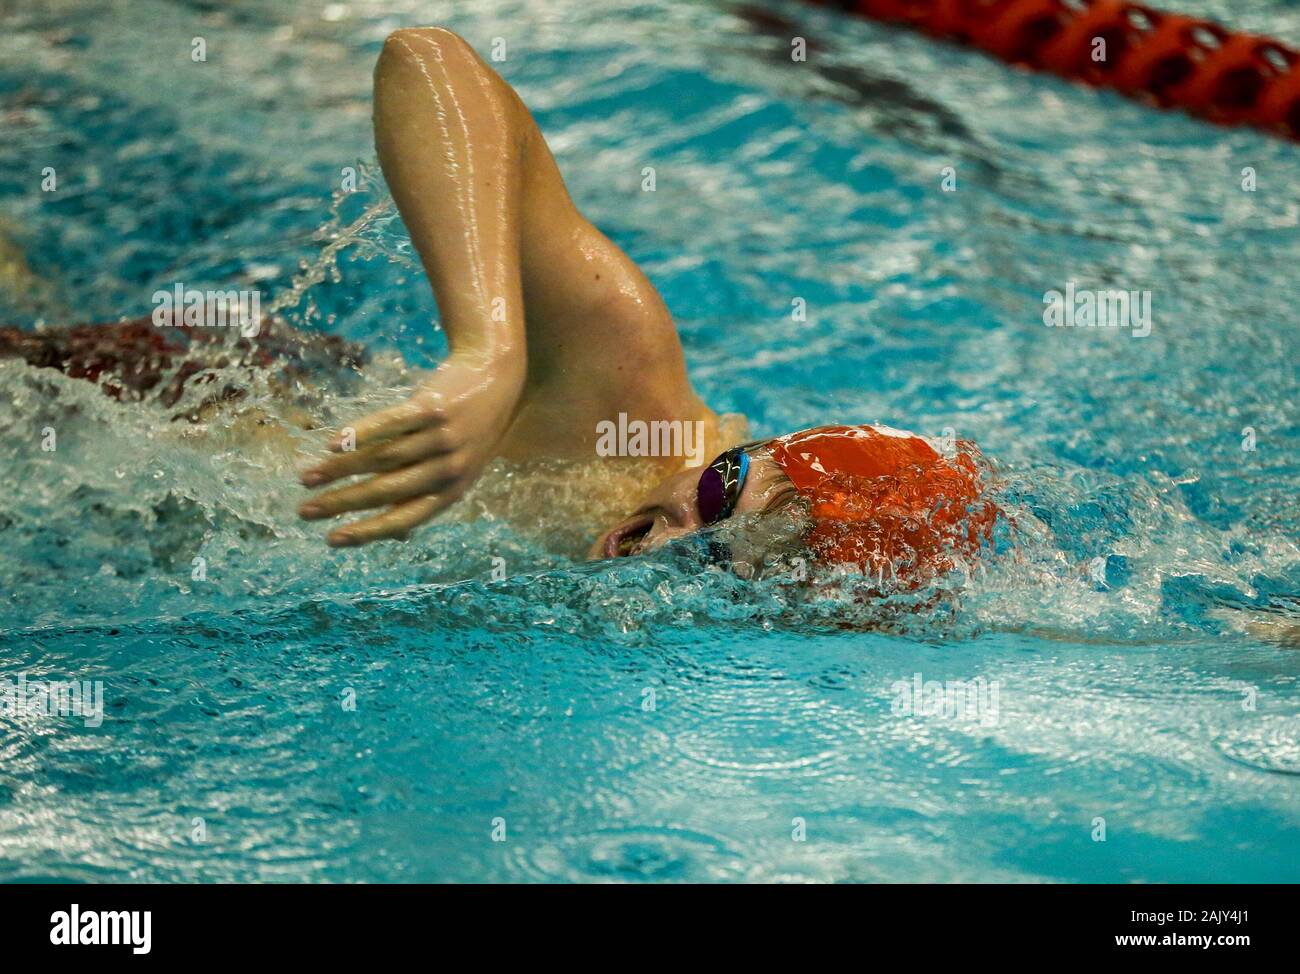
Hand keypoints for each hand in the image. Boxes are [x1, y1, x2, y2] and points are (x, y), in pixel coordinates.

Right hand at [297, 351, 523, 545]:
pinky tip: (334, 443)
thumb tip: (393, 537)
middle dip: (341, 503)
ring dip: (339, 470)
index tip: (331, 539)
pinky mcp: (432, 407)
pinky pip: (391, 423)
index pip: (403, 518)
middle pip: (385, 490)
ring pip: (381, 458)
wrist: (495, 377)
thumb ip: (427, 497)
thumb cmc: (469, 431)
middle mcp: (448, 468)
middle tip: (305, 510)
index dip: (366, 531)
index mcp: (452, 491)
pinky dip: (361, 433)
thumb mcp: (459, 470)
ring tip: (308, 476)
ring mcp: (441, 438)